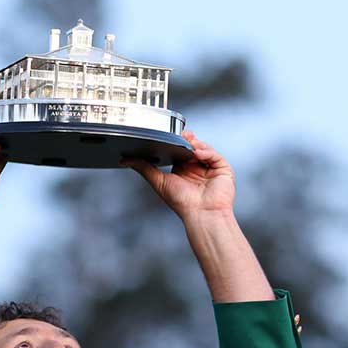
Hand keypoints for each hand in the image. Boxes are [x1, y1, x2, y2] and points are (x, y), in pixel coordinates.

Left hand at [120, 130, 234, 219]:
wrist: (201, 213)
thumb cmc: (181, 202)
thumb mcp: (158, 181)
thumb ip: (143, 168)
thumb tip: (124, 160)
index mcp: (183, 170)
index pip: (181, 150)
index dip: (177, 141)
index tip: (173, 134)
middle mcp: (197, 168)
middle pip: (193, 146)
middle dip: (188, 139)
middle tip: (183, 134)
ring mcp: (210, 168)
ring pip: (204, 148)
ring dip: (197, 144)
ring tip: (190, 143)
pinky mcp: (223, 169)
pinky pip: (215, 155)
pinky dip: (207, 151)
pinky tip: (198, 153)